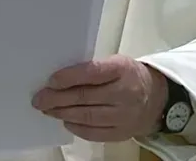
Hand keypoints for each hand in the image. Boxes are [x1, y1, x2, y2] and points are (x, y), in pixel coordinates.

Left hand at [32, 54, 167, 141]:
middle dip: (58, 98)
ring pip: (88, 116)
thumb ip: (93, 69)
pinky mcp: (123, 133)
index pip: (92, 72)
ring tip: (47, 110)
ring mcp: (125, 115)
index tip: (51, 81)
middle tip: (40, 99)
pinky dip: (77, 127)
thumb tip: (60, 78)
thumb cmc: (128, 76)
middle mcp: (125, 93)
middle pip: (86, 97)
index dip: (69, 77)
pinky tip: (65, 121)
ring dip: (63, 113)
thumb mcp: (115, 62)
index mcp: (122, 69)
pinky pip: (95, 132)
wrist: (156, 98)